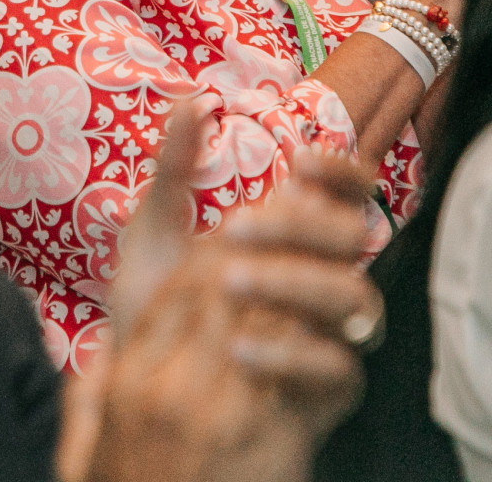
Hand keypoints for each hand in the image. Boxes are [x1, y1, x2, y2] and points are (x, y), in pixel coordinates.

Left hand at [71, 103, 377, 481]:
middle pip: (353, 237)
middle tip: (235, 227)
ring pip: (352, 298)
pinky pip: (335, 369)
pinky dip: (289, 357)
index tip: (299, 161)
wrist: (138, 390)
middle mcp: (323, 278)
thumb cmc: (159, 306)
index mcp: (297, 235)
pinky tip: (237, 348)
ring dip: (294, 282)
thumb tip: (190, 101)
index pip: (351, 190)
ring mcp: (329, 332)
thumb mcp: (154, 235)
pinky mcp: (326, 389)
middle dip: (300, 225)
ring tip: (229, 282)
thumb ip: (173, 169)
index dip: (340, 170)